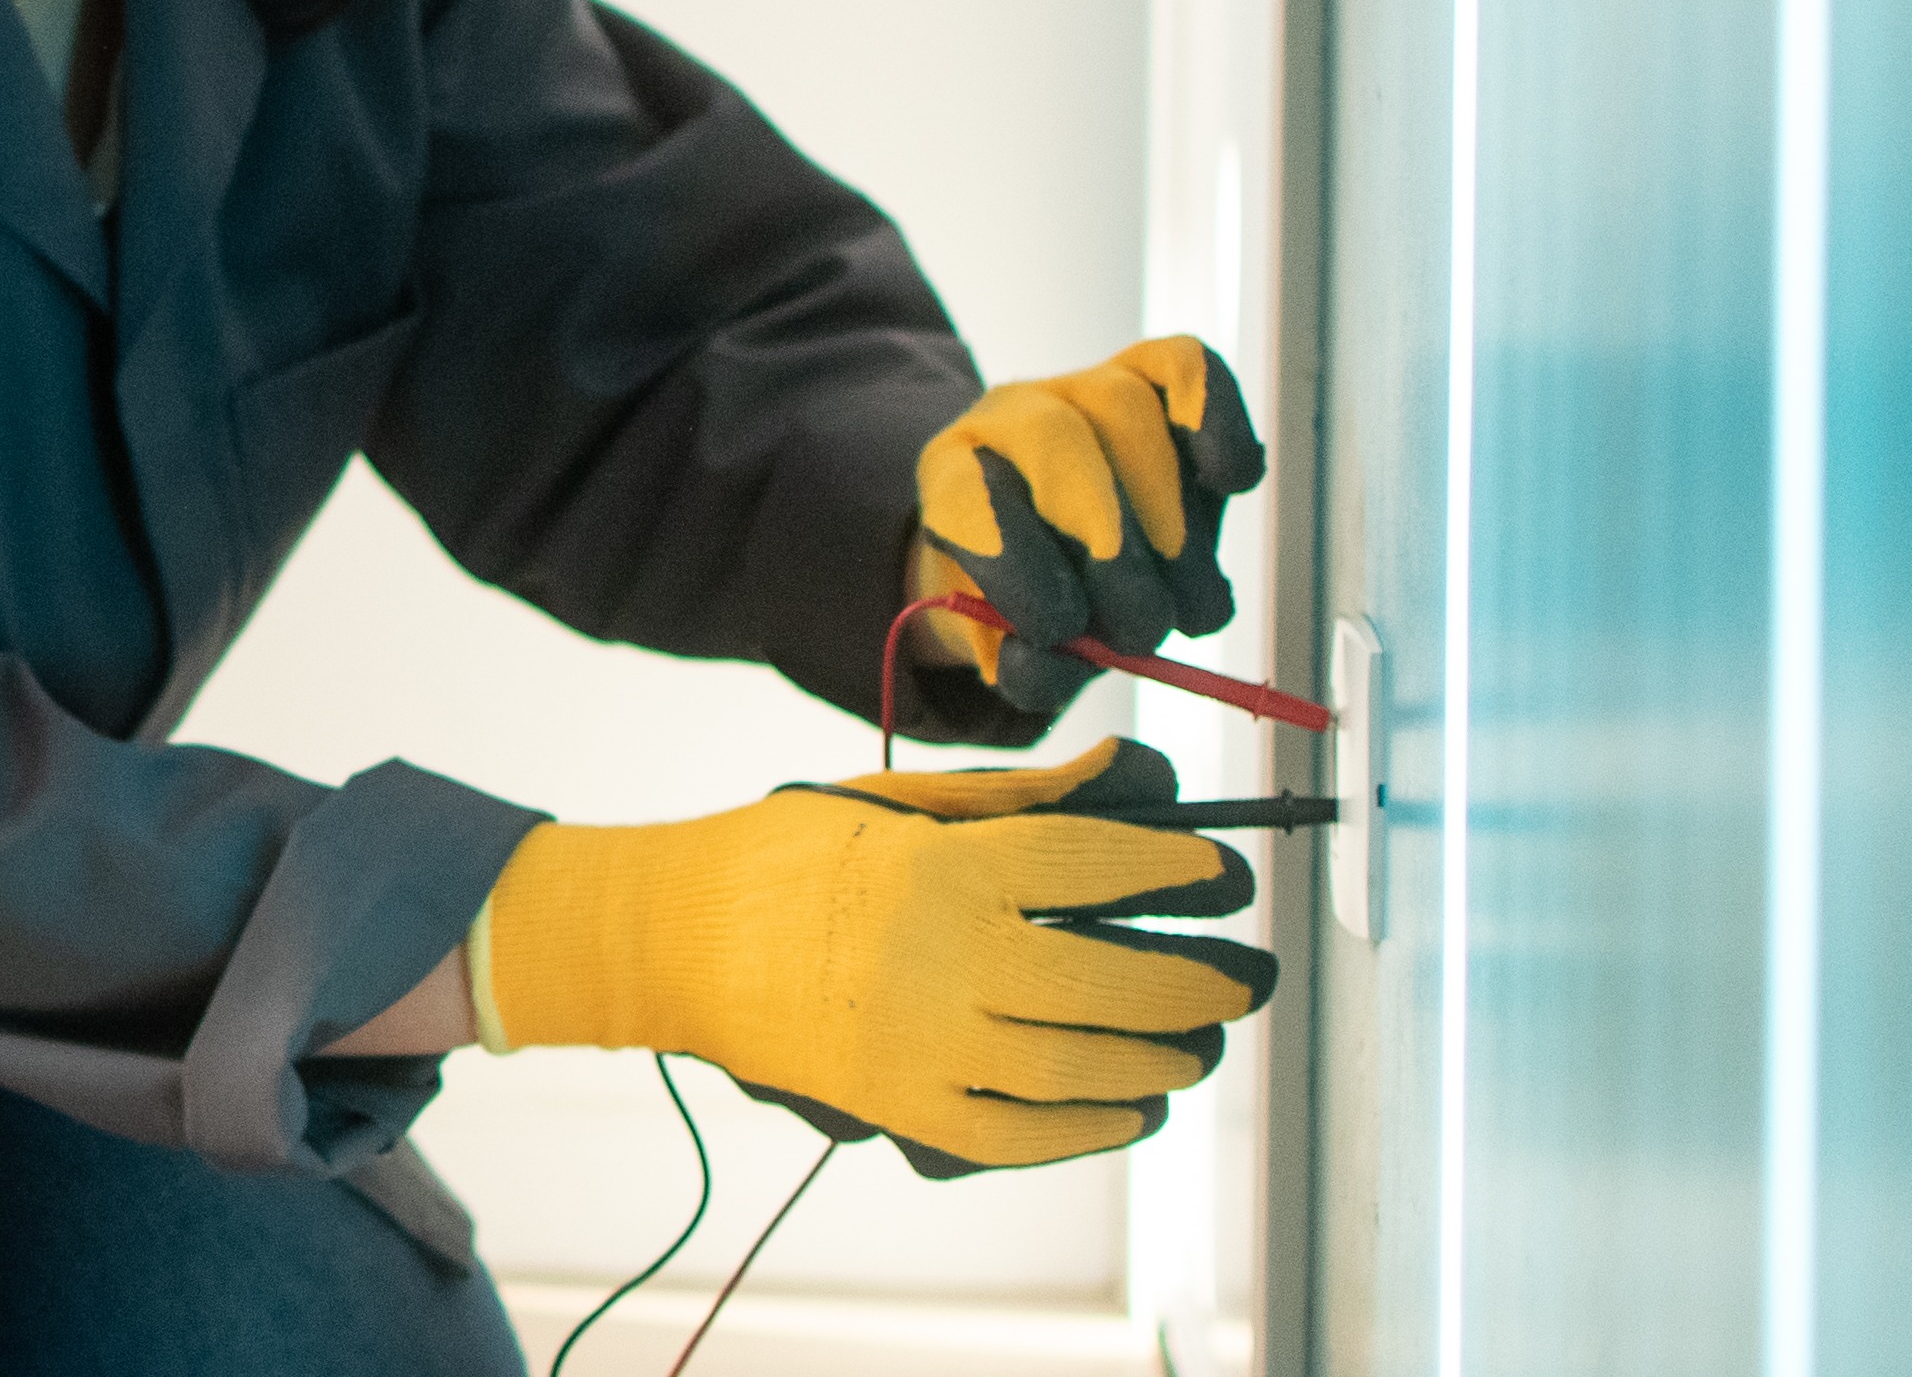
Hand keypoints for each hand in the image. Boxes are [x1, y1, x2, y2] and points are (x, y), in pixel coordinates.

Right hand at [469, 739, 1276, 1174]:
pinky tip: (1129, 1109)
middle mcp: (940, 960)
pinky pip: (1019, 1133)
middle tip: (1245, 981)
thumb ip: (1020, 799)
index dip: (1179, 871)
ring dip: (1160, 1061)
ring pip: (1082, 1068)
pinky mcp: (896, 1106)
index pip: (1098, 868)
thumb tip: (1129, 779)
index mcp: (940, 867)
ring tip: (1194, 1048)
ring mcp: (919, 1044)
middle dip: (1200, 986)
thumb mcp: (895, 800)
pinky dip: (1089, 1126)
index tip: (1222, 876)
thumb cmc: (781, 855)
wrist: (666, 938)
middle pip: (1113, 985)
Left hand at [911, 337, 1264, 712]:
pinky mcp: (1152, 374)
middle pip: (1056, 443)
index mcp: (951, 479)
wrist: (1066, 537)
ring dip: (1172, 518)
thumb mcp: (1016, 645)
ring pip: (1124, 409)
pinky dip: (1216, 417)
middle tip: (1144, 628)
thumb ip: (1027, 667)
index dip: (1015, 565)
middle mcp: (1010, 417)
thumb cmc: (1039, 599)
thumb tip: (1045, 663)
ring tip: (1190, 608)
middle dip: (1109, 545)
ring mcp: (1082, 387)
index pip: (965, 498)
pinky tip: (1230, 482)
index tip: (1060, 630)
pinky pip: (1185, 366)